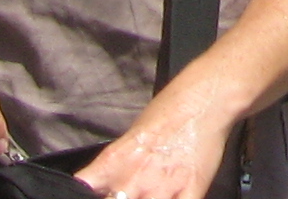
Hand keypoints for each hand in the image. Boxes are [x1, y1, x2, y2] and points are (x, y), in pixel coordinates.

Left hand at [75, 94, 237, 198]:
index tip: (93, 194)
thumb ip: (115, 167)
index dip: (83, 195)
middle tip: (127, 192)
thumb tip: (104, 186)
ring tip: (148, 194)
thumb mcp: (130, 137)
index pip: (82, 189)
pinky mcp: (190, 192)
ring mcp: (162, 189)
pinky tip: (172, 198)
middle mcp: (133, 179)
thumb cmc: (170, 112)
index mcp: (114, 162)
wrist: (205, 98)